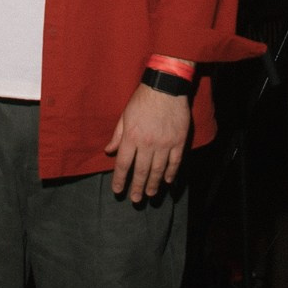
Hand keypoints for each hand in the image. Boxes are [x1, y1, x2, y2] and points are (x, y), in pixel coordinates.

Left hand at [105, 83, 191, 204]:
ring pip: (158, 170)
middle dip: (136, 187)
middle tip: (135, 200)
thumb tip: (108, 151)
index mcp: (131, 136)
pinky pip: (175, 162)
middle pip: (140, 171)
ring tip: (149, 194)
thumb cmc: (142, 100)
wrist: (165, 87)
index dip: (120, 179)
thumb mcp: (125, 115)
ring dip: (153, 184)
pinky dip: (171, 173)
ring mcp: (164, 143)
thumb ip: (117, 135)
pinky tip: (168, 181)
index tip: (118, 191)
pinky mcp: (179, 141)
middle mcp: (147, 143)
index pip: (123, 164)